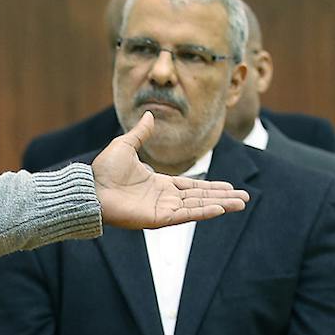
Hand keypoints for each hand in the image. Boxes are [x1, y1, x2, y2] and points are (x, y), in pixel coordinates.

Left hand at [92, 113, 249, 228]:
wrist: (90, 188)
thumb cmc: (103, 171)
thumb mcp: (125, 145)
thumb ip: (140, 133)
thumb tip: (148, 115)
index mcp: (159, 184)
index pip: (192, 187)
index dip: (211, 186)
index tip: (230, 187)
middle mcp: (164, 198)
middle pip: (200, 198)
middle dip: (223, 197)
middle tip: (244, 198)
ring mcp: (162, 210)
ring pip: (197, 207)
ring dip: (220, 205)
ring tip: (240, 204)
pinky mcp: (157, 219)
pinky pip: (185, 216)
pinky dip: (203, 212)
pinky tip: (220, 209)